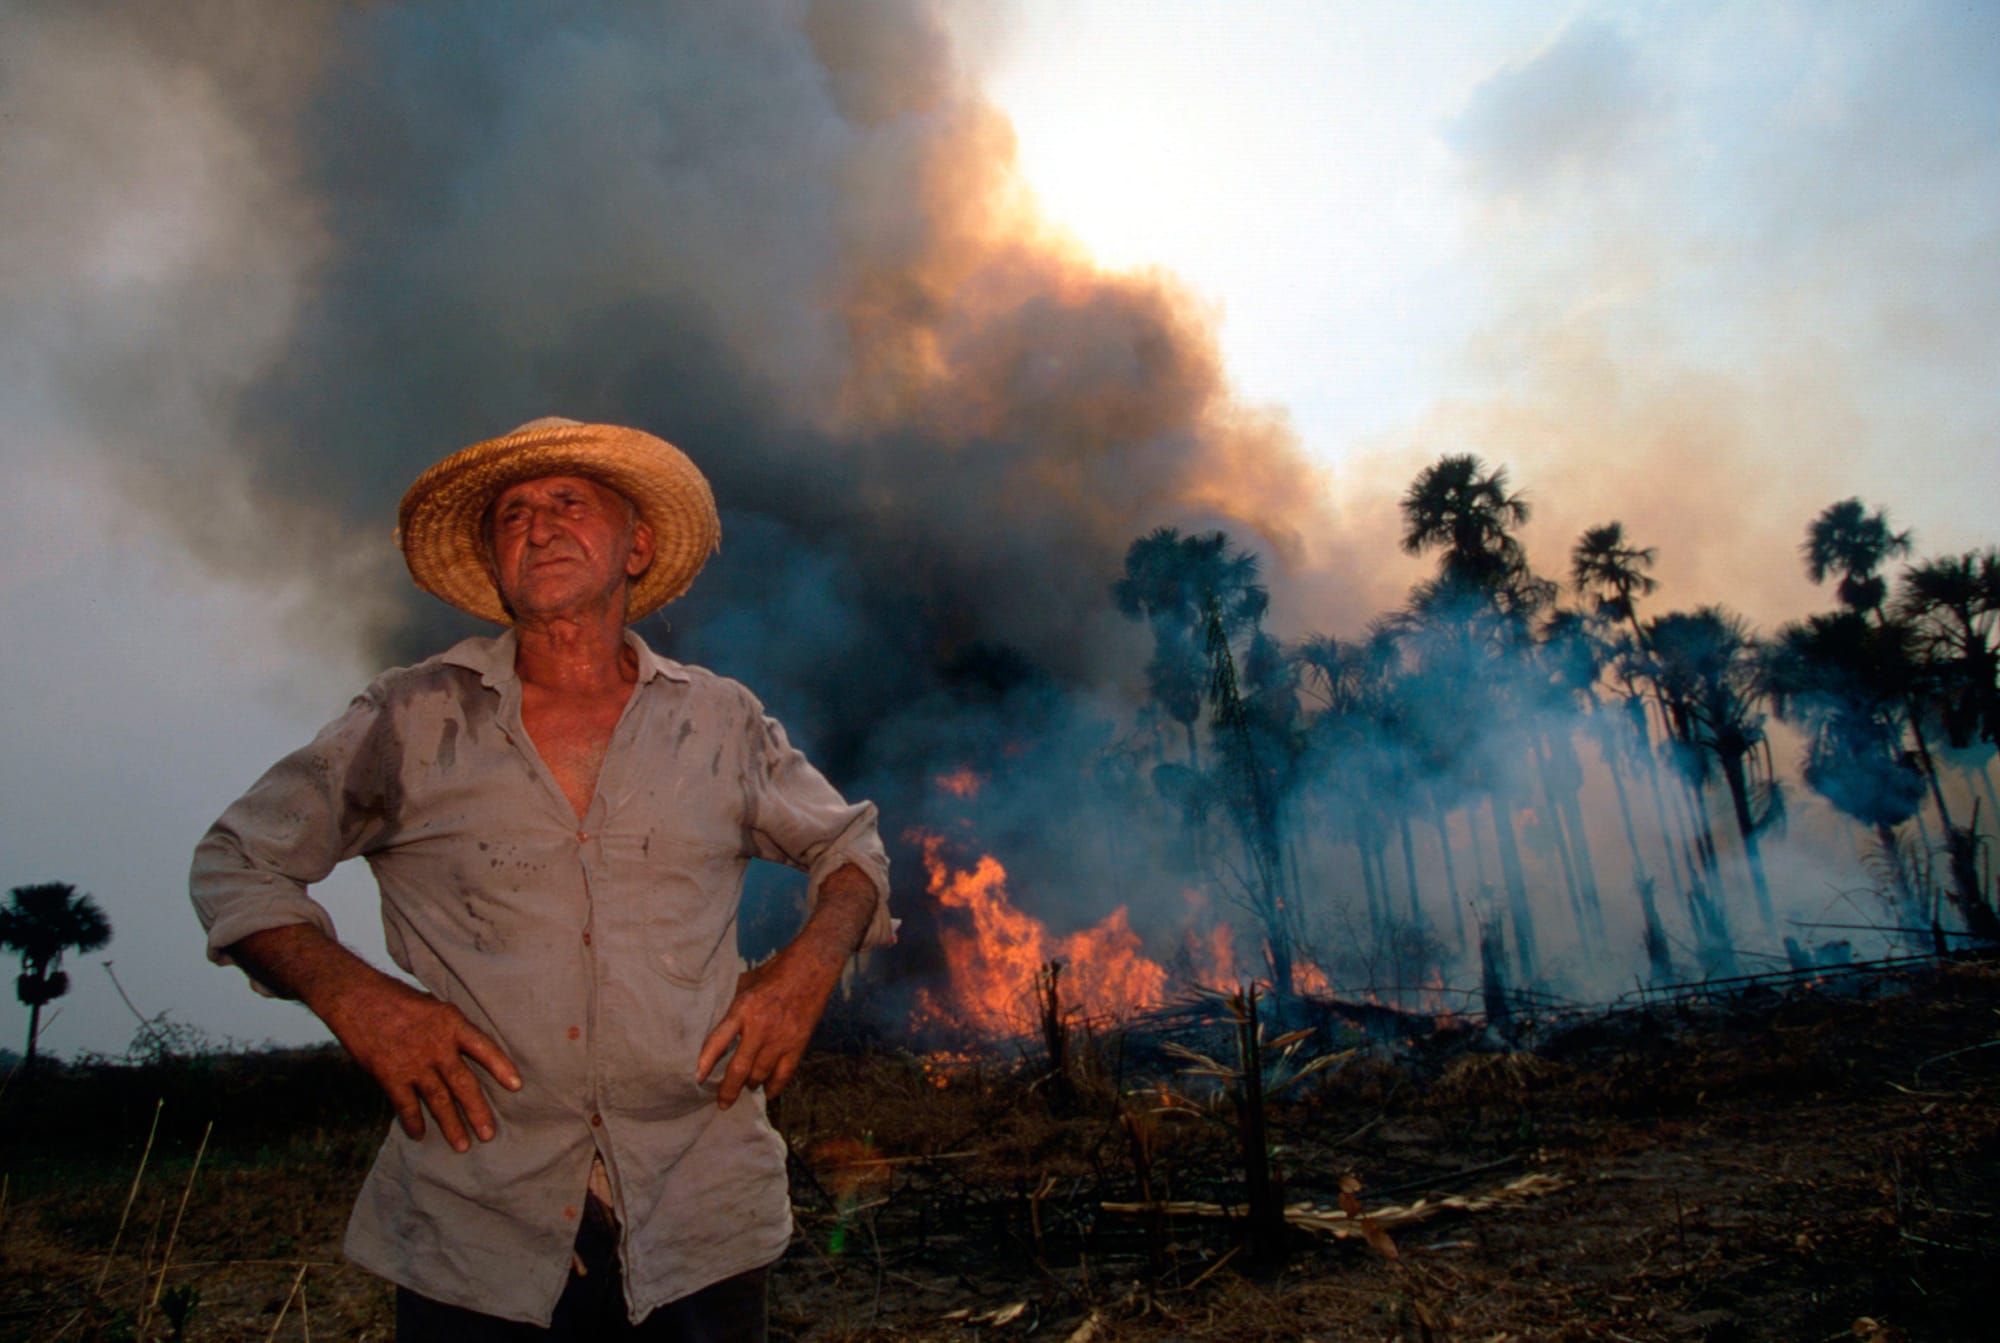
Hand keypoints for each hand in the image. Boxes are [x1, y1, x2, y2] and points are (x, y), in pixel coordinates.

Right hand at [322, 972, 522, 1151]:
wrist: (356, 997)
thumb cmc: (396, 998)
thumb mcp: (433, 1006)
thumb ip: (449, 1029)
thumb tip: (464, 1050)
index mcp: (452, 1023)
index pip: (484, 1047)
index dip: (501, 1066)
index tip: (516, 1086)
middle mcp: (437, 1046)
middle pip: (464, 1083)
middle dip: (478, 1111)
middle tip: (488, 1134)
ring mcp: (414, 1062)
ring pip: (438, 1100)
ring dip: (450, 1125)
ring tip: (462, 1146)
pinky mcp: (390, 1074)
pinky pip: (406, 1105)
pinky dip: (413, 1121)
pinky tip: (419, 1134)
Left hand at [696, 865, 876, 1108]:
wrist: (811, 968)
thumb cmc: (776, 972)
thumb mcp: (747, 982)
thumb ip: (733, 1002)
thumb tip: (717, 1016)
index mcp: (743, 1009)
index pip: (718, 1041)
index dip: (706, 1062)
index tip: (697, 1078)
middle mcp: (759, 1028)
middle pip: (739, 1068)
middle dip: (728, 1090)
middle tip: (723, 1103)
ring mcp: (780, 1039)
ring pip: (760, 1075)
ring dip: (751, 1085)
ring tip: (746, 1087)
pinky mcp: (797, 1045)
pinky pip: (784, 1074)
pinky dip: (775, 1087)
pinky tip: (768, 1092)